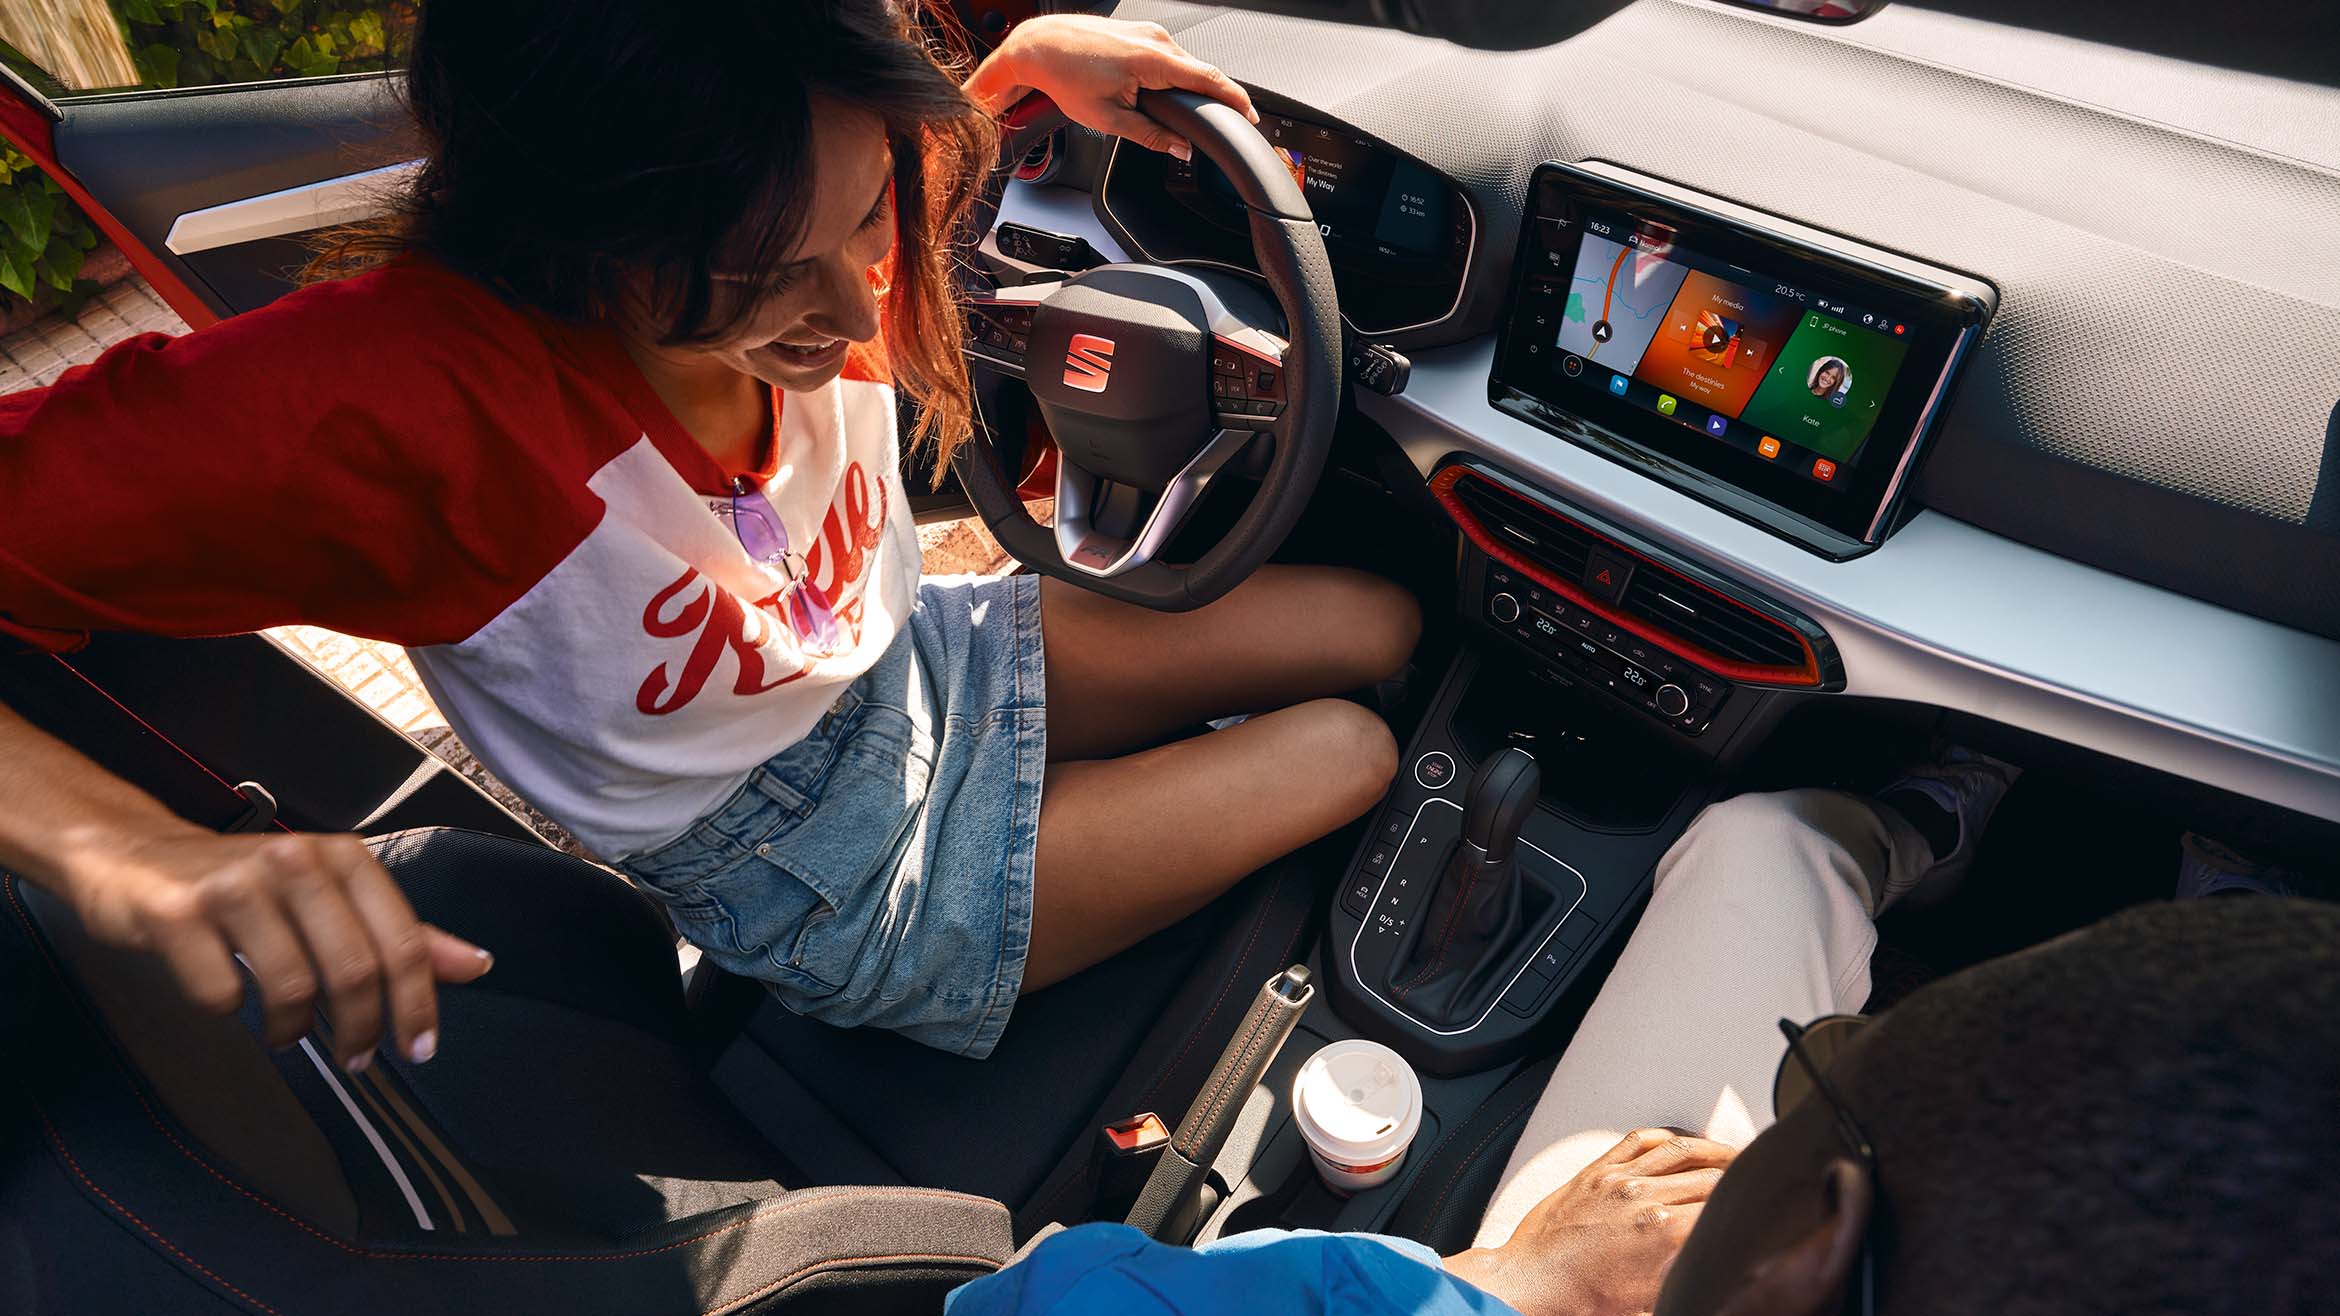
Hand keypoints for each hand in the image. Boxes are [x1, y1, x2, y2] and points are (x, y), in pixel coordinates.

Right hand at [63, 827, 491, 1070]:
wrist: (135, 855)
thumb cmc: (248, 882)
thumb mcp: (333, 895)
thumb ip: (402, 931)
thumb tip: (476, 965)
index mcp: (345, 857)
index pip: (402, 942)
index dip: (418, 1005)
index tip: (420, 1049)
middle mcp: (295, 860)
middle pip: (353, 970)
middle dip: (361, 1030)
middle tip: (356, 1059)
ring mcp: (234, 885)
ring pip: (292, 987)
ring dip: (295, 1030)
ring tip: (288, 1033)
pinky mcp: (177, 914)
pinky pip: (221, 994)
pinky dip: (231, 1011)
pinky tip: (229, 998)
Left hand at [966, 15, 1257, 159]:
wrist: (1040, 47)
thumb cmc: (1065, 77)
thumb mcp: (1109, 119)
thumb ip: (1151, 136)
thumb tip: (1181, 149)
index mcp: (1153, 59)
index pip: (1210, 79)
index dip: (1236, 100)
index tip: (1251, 116)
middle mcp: (1156, 39)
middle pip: (1201, 73)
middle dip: (1212, 98)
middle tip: (1220, 123)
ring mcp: (1150, 31)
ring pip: (1184, 65)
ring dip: (1187, 87)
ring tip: (1180, 111)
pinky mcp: (1142, 31)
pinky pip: (1169, 57)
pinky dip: (1173, 76)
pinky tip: (1160, 91)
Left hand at [1444, 1128, 1738, 1315]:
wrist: (1532, 1285)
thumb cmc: (1585, 1301)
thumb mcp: (1653, 1299)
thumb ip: (1688, 1272)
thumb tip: (1713, 1262)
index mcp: (1665, 1234)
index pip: (1724, 1204)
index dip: (1749, 1202)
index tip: (1762, 1202)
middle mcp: (1645, 1198)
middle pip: (1710, 1175)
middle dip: (1738, 1176)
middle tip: (1755, 1179)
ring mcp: (1618, 1179)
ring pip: (1680, 1149)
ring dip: (1713, 1149)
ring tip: (1732, 1155)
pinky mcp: (1596, 1171)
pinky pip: (1639, 1140)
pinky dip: (1667, 1136)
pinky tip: (1682, 1141)